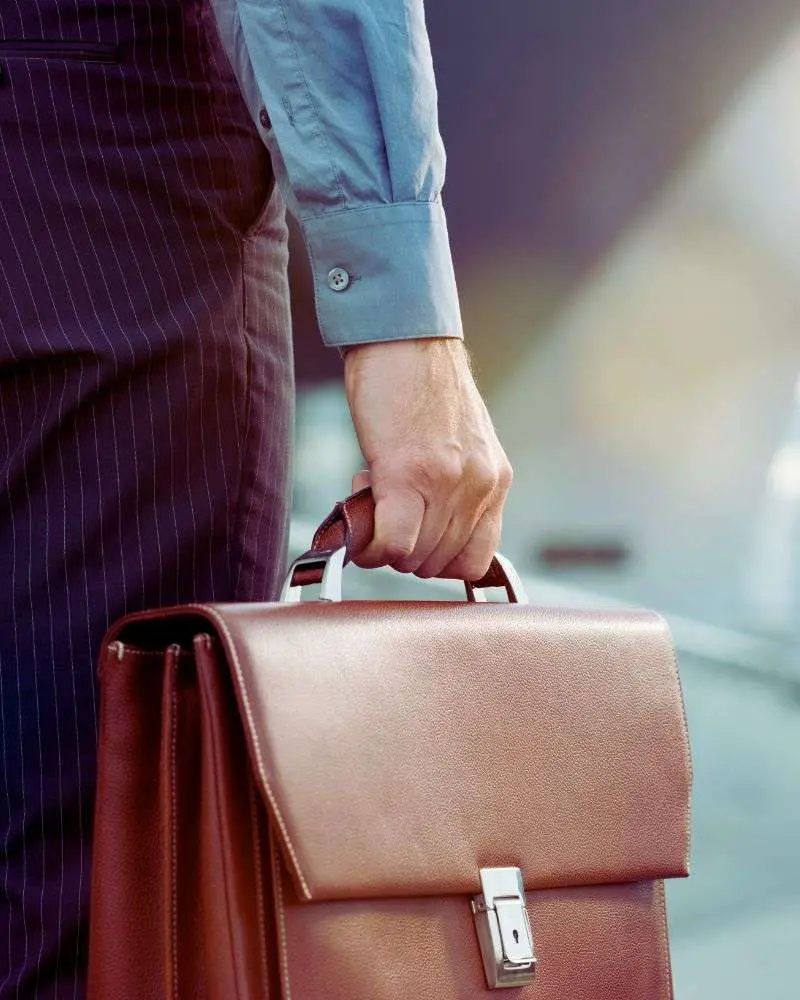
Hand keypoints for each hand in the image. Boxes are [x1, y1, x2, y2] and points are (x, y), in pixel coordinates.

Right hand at [342, 337, 512, 579]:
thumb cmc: (417, 384)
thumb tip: (417, 532)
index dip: (434, 557)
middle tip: (383, 511)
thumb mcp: (457, 443)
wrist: (402, 335)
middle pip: (441, 565)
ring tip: (371, 498)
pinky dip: (371, 546)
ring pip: (415, 560)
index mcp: (495, 479)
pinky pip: (394, 543)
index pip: (476, 559)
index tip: (411, 532)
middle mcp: (480, 485)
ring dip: (383, 544)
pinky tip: (359, 517)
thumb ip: (451, 489)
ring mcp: (449, 483)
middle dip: (404, 551)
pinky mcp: (409, 474)